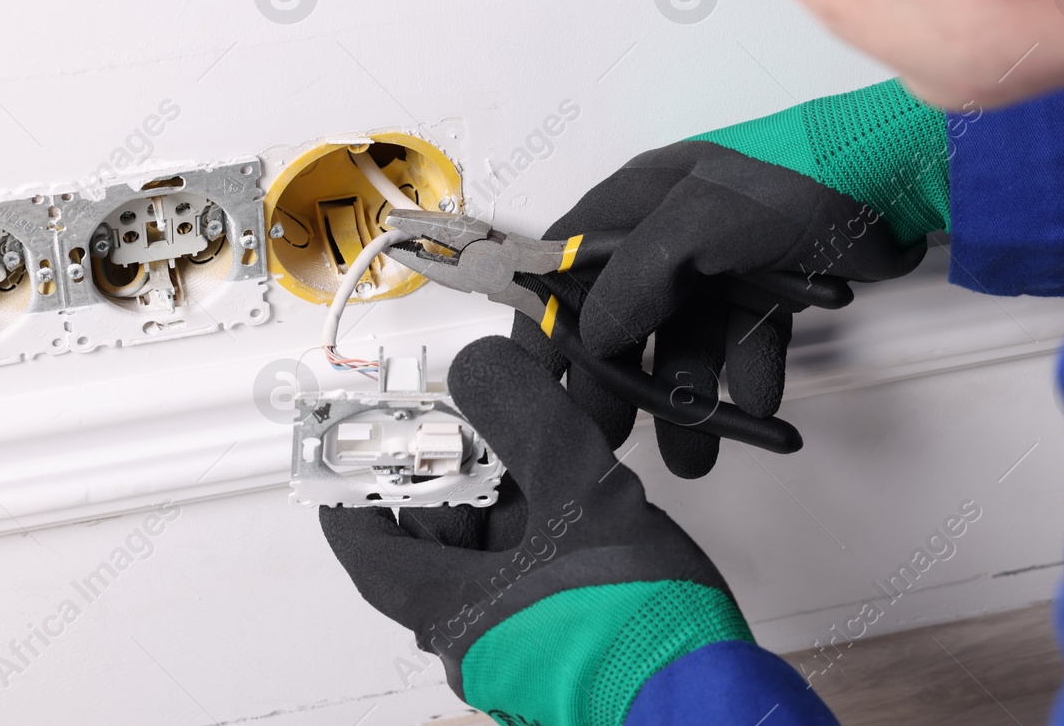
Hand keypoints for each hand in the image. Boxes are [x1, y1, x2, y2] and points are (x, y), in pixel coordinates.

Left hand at [320, 336, 761, 723]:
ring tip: (543, 445)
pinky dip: (546, 528)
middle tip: (474, 423)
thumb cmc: (641, 635)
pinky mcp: (572, 651)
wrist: (712, 707)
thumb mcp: (581, 499)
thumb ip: (529, 425)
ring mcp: (525, 649)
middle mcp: (479, 638)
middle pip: (434, 544)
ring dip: (510, 498)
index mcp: (453, 610)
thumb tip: (481, 371)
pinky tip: (585, 496)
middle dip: (453, 476)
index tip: (351, 449)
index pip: (367, 547)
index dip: (353, 490)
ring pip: (492, 556)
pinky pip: (536, 576)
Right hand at [512, 140, 925, 476]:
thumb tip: (594, 336)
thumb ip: (636, 280)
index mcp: (636, 202)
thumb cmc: (794, 176)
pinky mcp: (767, 285)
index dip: (545, 320)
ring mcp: (718, 262)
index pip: (563, 264)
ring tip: (692, 455)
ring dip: (688, 399)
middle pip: (623, 317)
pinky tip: (760, 408)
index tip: (541, 380)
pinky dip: (748, 377)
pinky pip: (743, 342)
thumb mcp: (696, 222)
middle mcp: (668, 233)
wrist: (894, 180)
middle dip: (620, 383)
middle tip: (611, 436)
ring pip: (686, 342)